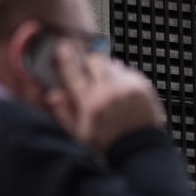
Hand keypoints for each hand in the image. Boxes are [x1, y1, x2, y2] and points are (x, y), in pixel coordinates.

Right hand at [46, 44, 165, 151]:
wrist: (139, 148)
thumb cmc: (108, 141)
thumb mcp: (78, 133)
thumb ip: (63, 112)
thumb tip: (53, 95)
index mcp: (89, 102)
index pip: (73, 72)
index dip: (66, 57)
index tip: (63, 47)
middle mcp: (108, 91)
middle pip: (95, 60)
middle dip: (90, 63)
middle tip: (89, 71)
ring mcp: (127, 87)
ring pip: (112, 63)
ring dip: (107, 70)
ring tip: (107, 84)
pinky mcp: (142, 86)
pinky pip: (128, 71)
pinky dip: (123, 77)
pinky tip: (121, 90)